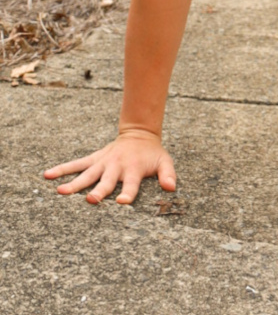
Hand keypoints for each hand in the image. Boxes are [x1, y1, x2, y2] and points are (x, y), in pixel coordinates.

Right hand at [43, 129, 175, 204]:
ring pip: (87, 174)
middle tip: (90, 200)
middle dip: (99, 191)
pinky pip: (76, 164)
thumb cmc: (152, 154)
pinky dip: (62, 169)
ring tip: (60, 192)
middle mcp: (116, 167)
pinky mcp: (94, 159)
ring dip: (74, 183)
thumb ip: (168, 174)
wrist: (139, 134)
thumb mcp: (165, 161)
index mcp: (134, 170)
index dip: (128, 194)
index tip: (121, 203)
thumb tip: (171, 188)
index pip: (131, 185)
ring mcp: (103, 163)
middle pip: (106, 181)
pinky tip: (47, 175)